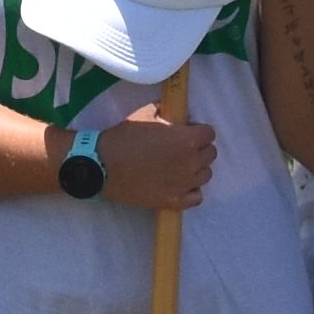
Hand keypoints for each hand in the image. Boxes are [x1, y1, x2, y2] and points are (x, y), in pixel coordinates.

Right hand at [80, 112, 223, 211]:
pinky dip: (192, 190)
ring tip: (179, 166)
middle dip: (199, 148)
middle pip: (210, 154)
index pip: (210, 133)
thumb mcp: (145, 115)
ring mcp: (184, 184)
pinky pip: (197, 197)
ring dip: (197, 168)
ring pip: (206, 174)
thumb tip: (172, 113)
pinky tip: (180, 184)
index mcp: (187, 140)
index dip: (198, 130)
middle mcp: (191, 162)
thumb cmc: (123, 138)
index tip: (187, 131)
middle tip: (181, 148)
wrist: (103, 166)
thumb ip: (165, 112)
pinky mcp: (174, 201)